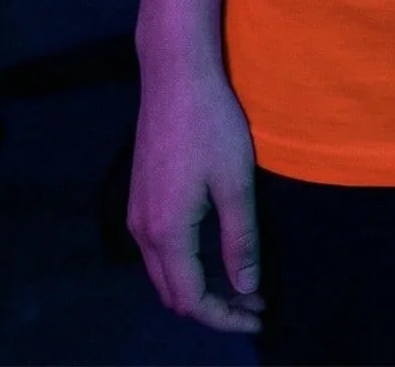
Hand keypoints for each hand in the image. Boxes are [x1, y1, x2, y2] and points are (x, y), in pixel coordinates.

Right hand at [129, 58, 264, 334]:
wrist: (175, 76)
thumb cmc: (211, 124)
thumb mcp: (235, 182)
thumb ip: (240, 239)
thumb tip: (246, 287)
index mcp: (166, 233)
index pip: (191, 298)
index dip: (224, 317)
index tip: (258, 317)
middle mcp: (142, 232)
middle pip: (173, 293)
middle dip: (213, 307)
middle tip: (254, 304)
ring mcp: (136, 214)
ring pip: (164, 274)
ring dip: (199, 286)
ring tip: (242, 284)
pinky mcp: (140, 198)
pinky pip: (159, 252)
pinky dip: (186, 265)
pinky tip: (215, 254)